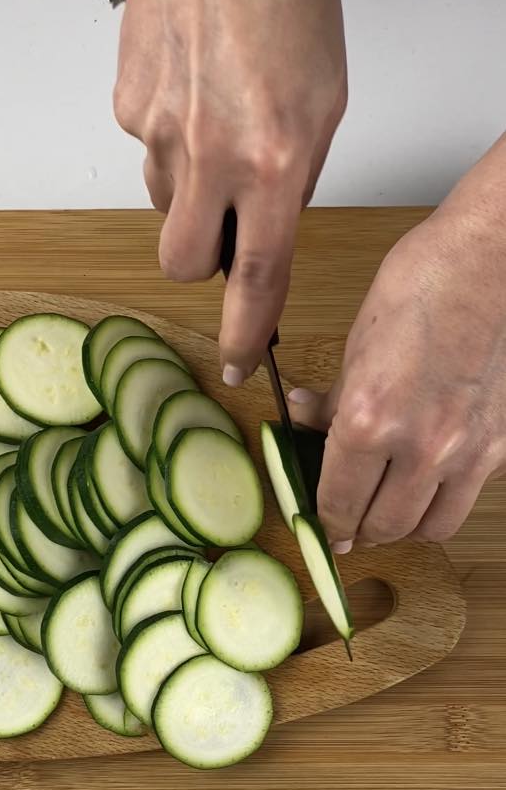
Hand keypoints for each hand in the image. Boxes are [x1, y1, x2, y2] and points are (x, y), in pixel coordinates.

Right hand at [113, 0, 346, 381]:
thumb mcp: (326, 99)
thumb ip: (296, 179)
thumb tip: (266, 231)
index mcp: (272, 160)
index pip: (257, 277)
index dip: (246, 332)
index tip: (240, 363)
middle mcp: (210, 156)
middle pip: (183, 264)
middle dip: (202, 260)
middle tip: (223, 222)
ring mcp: (157, 134)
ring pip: (165, 207)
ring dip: (189, 192)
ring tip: (215, 125)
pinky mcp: (126, 109)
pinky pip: (146, 154)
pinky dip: (170, 140)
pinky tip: (192, 92)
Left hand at [288, 154, 505, 547]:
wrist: (493, 259)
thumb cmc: (425, 284)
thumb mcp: (358, 343)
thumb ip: (334, 399)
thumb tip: (304, 421)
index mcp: (372, 421)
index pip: (338, 502)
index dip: (326, 522)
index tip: (323, 526)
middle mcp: (422, 447)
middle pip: (383, 527)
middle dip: (359, 531)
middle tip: (349, 523)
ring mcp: (468, 450)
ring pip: (430, 527)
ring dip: (404, 526)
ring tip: (389, 510)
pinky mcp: (501, 445)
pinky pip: (467, 497)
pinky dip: (442, 500)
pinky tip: (429, 480)